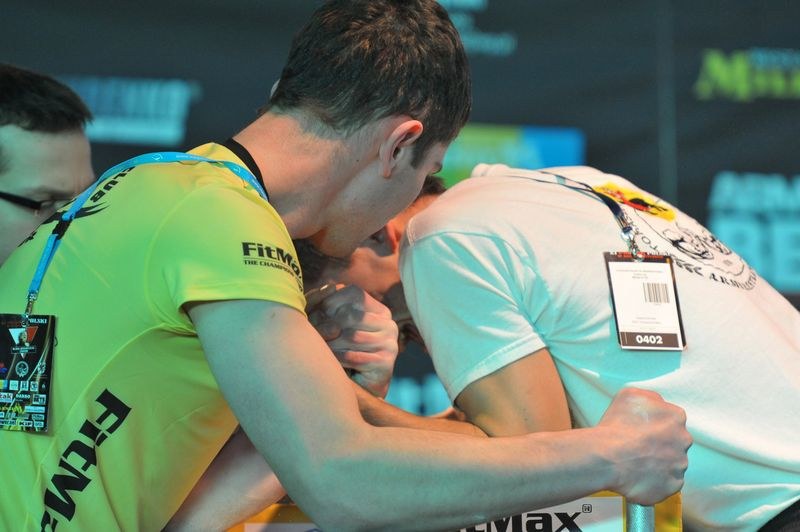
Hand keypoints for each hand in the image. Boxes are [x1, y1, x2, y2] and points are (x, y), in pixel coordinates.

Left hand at [306, 284, 398, 397]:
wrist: (357, 388)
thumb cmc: (341, 352)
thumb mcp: (334, 326)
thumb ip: (326, 307)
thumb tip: (320, 288)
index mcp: (378, 310)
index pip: (354, 293)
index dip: (330, 302)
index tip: (315, 315)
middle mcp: (388, 323)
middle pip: (350, 315)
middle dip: (326, 326)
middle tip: (312, 336)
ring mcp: (390, 343)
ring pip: (350, 336)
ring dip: (329, 345)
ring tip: (319, 350)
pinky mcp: (386, 362)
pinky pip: (353, 357)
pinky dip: (336, 360)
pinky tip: (330, 363)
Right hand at [597, 388, 690, 504]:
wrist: (607, 457)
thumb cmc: (616, 425)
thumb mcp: (630, 395)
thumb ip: (651, 398)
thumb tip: (658, 404)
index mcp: (676, 417)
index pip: (672, 420)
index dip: (655, 425)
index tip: (642, 430)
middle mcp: (683, 440)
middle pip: (674, 442)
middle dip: (660, 444)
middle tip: (638, 447)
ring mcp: (679, 465)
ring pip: (671, 463)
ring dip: (657, 463)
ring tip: (635, 463)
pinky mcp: (672, 485)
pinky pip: (666, 483)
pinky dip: (654, 481)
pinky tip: (638, 476)